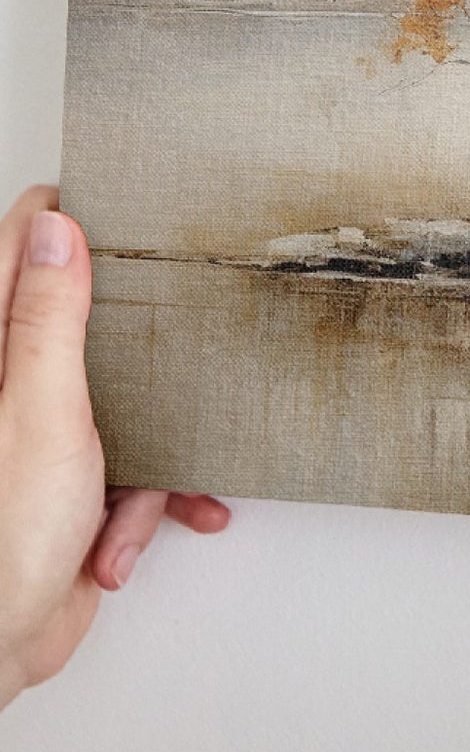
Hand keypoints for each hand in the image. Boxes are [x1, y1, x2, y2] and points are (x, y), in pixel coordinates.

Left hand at [0, 186, 229, 709]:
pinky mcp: (73, 481)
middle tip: (170, 334)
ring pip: (125, 399)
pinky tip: (131, 534)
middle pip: (84, 322)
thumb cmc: (3, 541)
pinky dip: (145, 501)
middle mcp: (14, 388)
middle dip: (139, 347)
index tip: (120, 210)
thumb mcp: (42, 412)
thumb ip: (49, 319)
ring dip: (150, 451)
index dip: (68, 222)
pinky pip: (133, 466)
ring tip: (141, 490)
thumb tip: (56, 230)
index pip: (19, 248)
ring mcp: (43, 435)